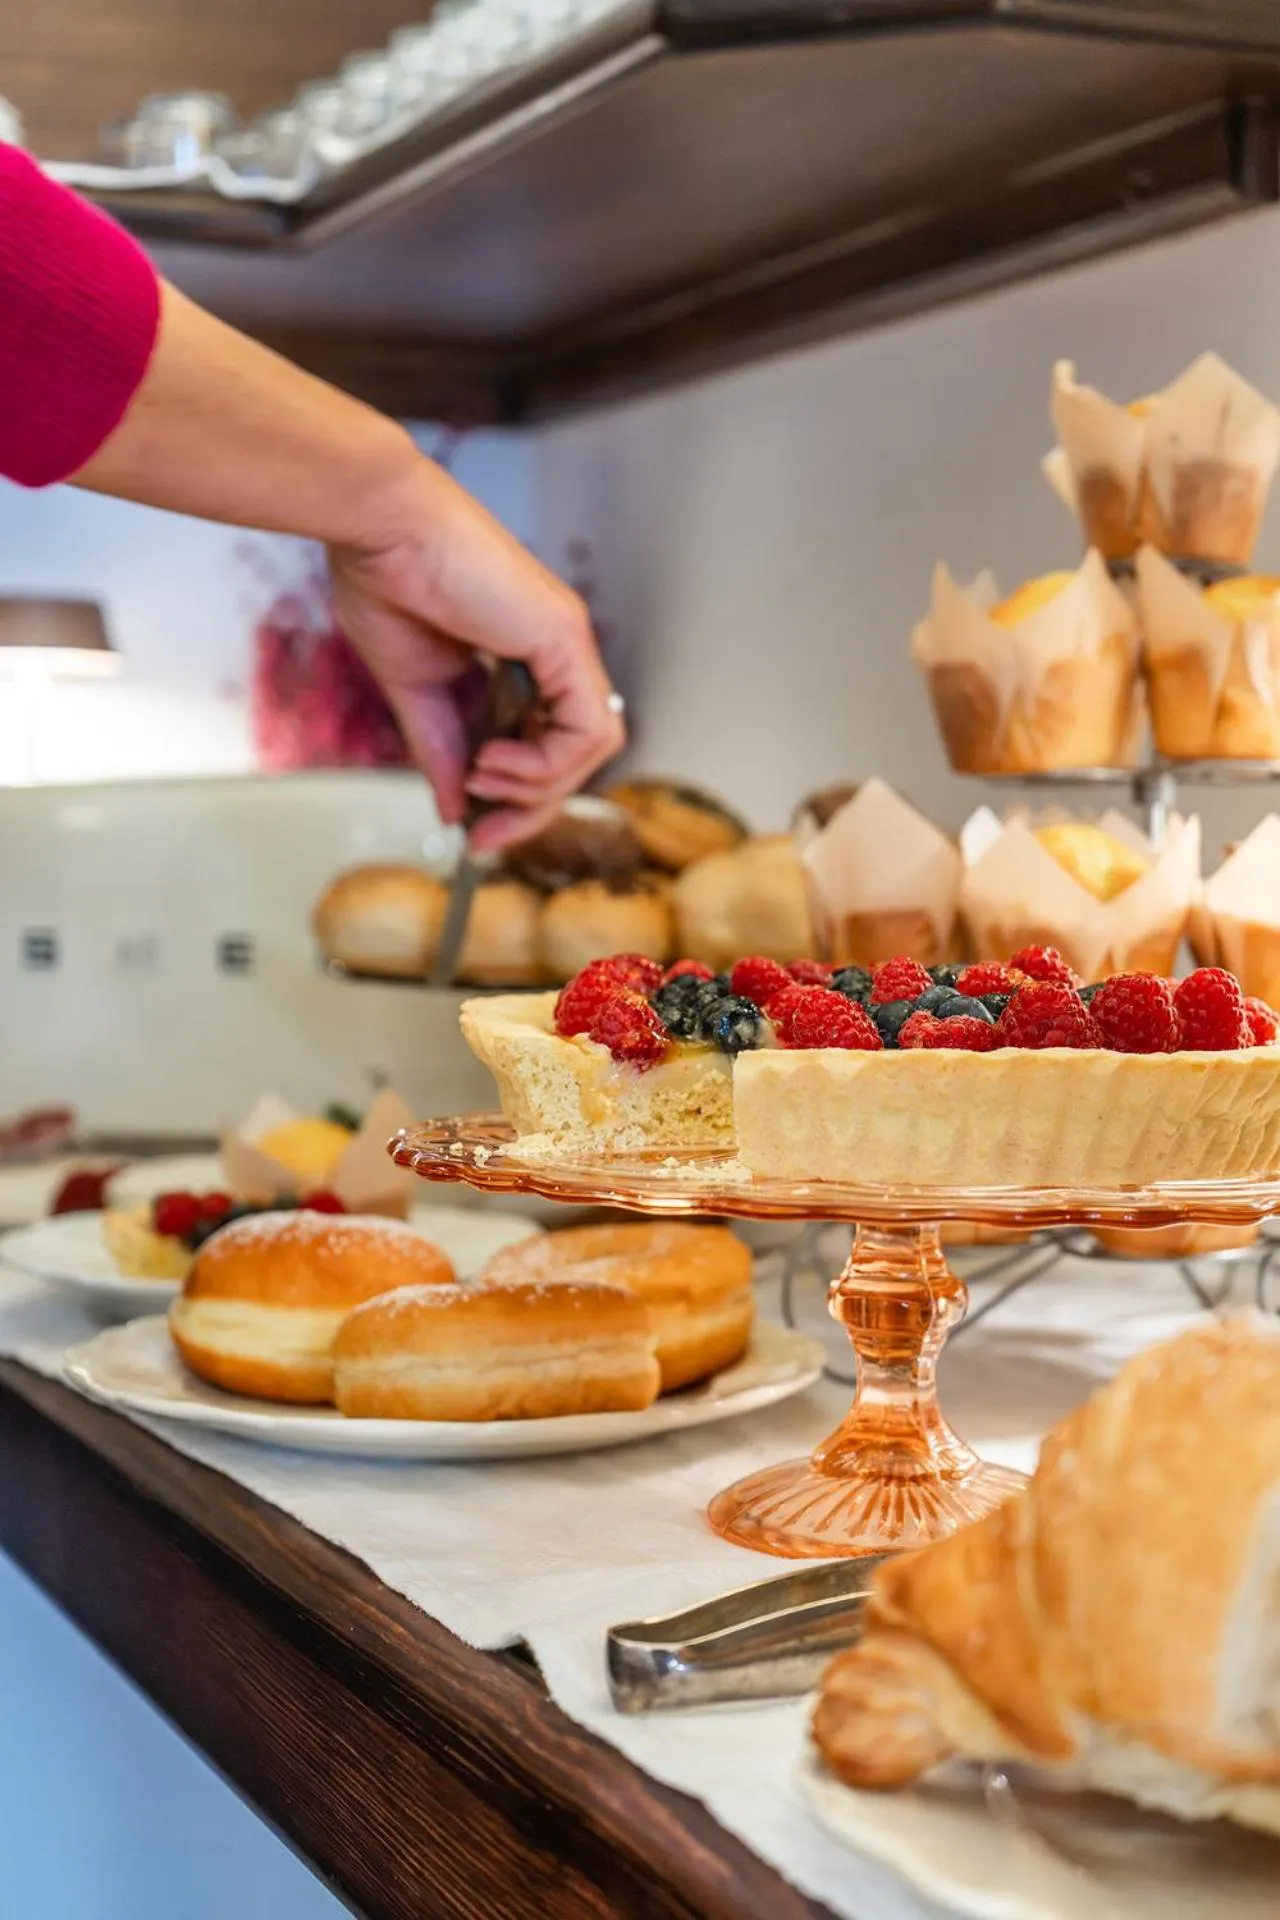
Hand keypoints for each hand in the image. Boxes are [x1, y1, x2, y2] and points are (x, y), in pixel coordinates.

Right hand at [330, 455, 623, 851]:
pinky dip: (544, 762)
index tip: (479, 829)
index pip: (555, 743)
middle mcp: (559, 648)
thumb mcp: (415, 688)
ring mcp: (568, 641)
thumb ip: (440, 748)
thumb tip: (452, 809)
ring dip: (536, 785)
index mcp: (528, 654)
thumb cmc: (386, 579)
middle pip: (581, 755)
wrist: (377, 527)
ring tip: (481, 778)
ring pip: (592, 748)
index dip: (524, 796)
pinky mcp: (565, 639)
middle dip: (533, 806)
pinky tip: (492, 759)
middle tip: (484, 832)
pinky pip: (586, 729)